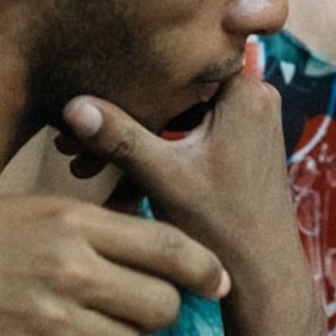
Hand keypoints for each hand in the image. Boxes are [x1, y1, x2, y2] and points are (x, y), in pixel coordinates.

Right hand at [0, 194, 227, 335]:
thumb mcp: (26, 208)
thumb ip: (86, 223)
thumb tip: (143, 235)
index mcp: (72, 221)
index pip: (170, 247)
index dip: (206, 270)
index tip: (219, 284)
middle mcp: (70, 268)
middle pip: (161, 305)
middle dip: (159, 313)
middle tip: (136, 314)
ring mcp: (49, 319)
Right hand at [57, 49, 302, 299]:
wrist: (264, 274)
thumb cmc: (223, 226)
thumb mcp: (164, 178)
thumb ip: (120, 138)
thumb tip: (72, 104)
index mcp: (245, 92)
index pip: (180, 60)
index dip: (131, 76)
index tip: (88, 88)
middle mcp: (255, 97)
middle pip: (176, 89)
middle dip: (127, 112)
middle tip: (74, 136)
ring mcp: (250, 120)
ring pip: (179, 113)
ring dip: (137, 134)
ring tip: (82, 157)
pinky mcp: (241, 143)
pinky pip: (192, 132)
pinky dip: (159, 149)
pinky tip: (113, 176)